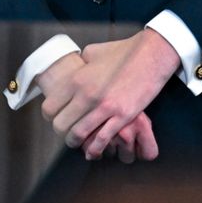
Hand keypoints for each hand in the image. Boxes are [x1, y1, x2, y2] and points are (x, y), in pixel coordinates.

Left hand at [36, 51, 158, 163]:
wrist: (151, 55)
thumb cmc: (124, 51)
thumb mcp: (95, 52)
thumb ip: (81, 63)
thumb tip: (76, 70)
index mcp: (77, 78)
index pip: (50, 107)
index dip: (50, 115)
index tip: (55, 116)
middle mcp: (86, 94)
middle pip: (60, 125)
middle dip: (62, 131)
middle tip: (67, 130)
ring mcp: (104, 107)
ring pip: (77, 135)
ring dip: (75, 142)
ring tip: (78, 142)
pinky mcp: (122, 116)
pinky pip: (101, 140)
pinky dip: (94, 148)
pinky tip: (93, 150)